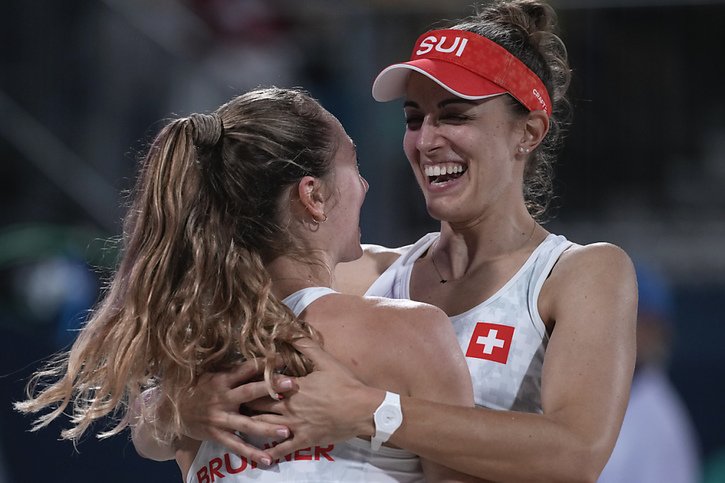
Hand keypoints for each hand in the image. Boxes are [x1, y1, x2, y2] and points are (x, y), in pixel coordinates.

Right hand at [177, 358, 291, 464]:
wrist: (172, 412)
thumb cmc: (198, 389)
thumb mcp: (212, 375)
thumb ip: (233, 371)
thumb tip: (259, 360)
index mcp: (222, 380)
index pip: (246, 368)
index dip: (263, 363)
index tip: (283, 358)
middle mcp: (223, 398)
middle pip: (250, 392)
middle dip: (272, 388)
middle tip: (293, 384)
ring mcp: (220, 419)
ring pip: (247, 424)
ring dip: (268, 428)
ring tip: (287, 431)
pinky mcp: (218, 435)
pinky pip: (237, 446)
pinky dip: (252, 453)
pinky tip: (268, 459)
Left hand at [249, 338, 383, 459]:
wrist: (362, 410)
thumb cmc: (345, 384)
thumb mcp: (325, 360)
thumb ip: (305, 345)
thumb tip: (287, 330)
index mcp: (292, 387)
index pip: (264, 384)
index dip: (250, 381)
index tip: (239, 381)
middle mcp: (289, 407)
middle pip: (259, 405)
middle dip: (246, 403)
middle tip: (233, 402)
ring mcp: (295, 425)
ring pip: (265, 426)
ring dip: (251, 425)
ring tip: (238, 423)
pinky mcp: (305, 440)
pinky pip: (284, 448)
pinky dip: (271, 452)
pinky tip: (261, 456)